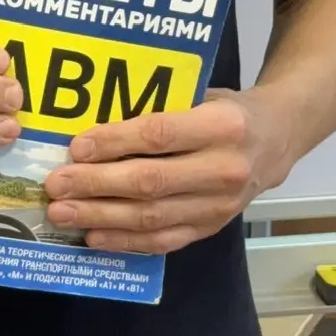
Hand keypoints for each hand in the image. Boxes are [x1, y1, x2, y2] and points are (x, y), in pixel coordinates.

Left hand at [41, 88, 289, 254]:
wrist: (278, 138)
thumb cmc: (227, 110)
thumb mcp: (202, 94)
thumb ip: (159, 108)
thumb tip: (92, 126)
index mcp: (223, 125)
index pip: (160, 135)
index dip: (115, 143)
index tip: (77, 148)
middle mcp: (225, 169)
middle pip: (151, 182)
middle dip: (96, 185)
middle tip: (57, 185)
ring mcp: (221, 206)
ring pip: (152, 217)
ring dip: (101, 217)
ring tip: (63, 213)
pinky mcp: (212, 228)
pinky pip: (164, 241)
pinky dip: (125, 240)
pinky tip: (93, 236)